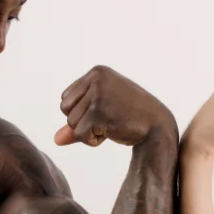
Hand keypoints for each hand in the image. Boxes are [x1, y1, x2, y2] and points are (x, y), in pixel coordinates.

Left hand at [55, 65, 174, 147]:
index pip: (67, 97)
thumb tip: (56, 140)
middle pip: (65, 110)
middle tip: (108, 121)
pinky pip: (79, 134)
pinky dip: (92, 141)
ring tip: (111, 126)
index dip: (82, 112)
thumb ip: (79, 121)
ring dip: (88, 132)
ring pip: (71, 123)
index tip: (105, 112)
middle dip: (82, 122)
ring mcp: (97, 95)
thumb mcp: (104, 111)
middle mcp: (96, 79)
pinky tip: (111, 134)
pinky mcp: (98, 113)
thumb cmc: (132, 117)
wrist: (158, 126)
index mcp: (97, 72)